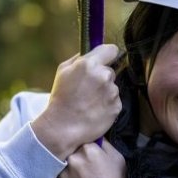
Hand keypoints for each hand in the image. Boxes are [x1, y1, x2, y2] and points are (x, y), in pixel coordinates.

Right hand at [31, 44, 121, 159]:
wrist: (62, 127)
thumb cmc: (60, 98)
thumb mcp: (62, 71)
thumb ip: (79, 58)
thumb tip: (92, 53)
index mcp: (89, 64)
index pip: (111, 49)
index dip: (108, 55)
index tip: (105, 60)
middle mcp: (103, 76)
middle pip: (110, 70)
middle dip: (101, 77)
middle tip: (87, 89)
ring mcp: (112, 92)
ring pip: (113, 86)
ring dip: (104, 92)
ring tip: (89, 102)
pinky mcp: (117, 106)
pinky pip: (115, 100)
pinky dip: (107, 104)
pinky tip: (94, 110)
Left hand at [53, 140, 133, 177]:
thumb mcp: (118, 159)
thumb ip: (104, 144)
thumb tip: (94, 136)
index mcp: (88, 149)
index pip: (79, 142)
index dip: (82, 150)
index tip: (87, 157)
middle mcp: (72, 159)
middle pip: (68, 154)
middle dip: (73, 160)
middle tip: (83, 172)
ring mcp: (62, 175)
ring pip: (61, 169)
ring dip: (67, 173)